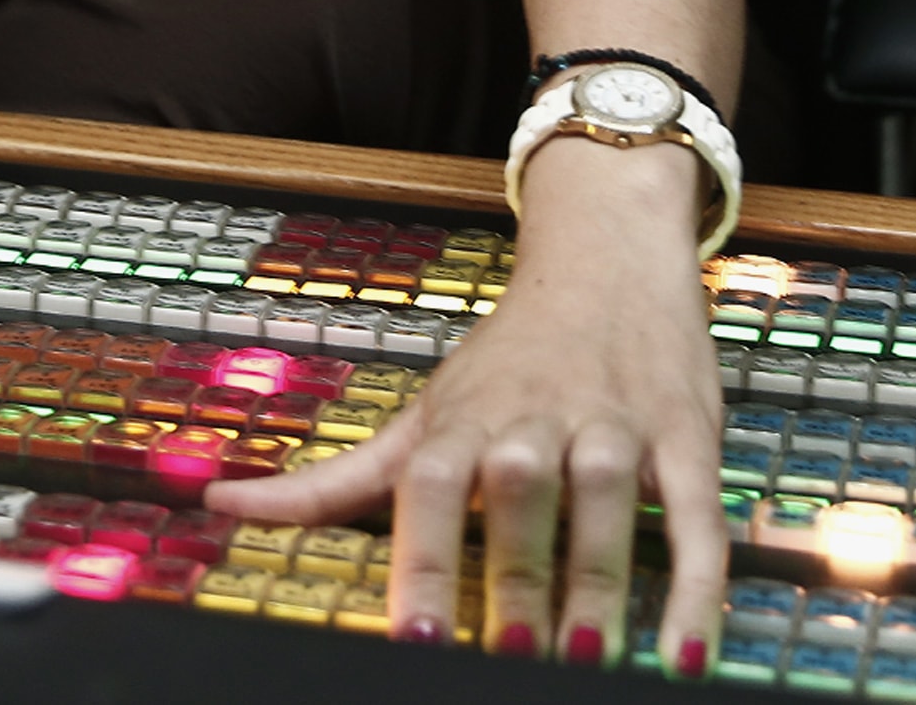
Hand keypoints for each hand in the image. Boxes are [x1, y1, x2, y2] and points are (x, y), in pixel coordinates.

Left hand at [214, 140, 726, 669]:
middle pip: (520, 496)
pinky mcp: (685, 435)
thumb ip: (333, 478)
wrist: (607, 255)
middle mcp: (534, 416)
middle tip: (512, 656)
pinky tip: (684, 652)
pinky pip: (697, 515)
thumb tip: (218, 506)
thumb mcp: (421, 412)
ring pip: (607, 503)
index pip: (433, 487)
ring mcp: (615, 422)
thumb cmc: (506, 356)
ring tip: (587, 660)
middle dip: (517, 579)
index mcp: (462, 419)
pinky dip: (695, 584)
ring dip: (598, 584)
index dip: (425, 560)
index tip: (418, 636)